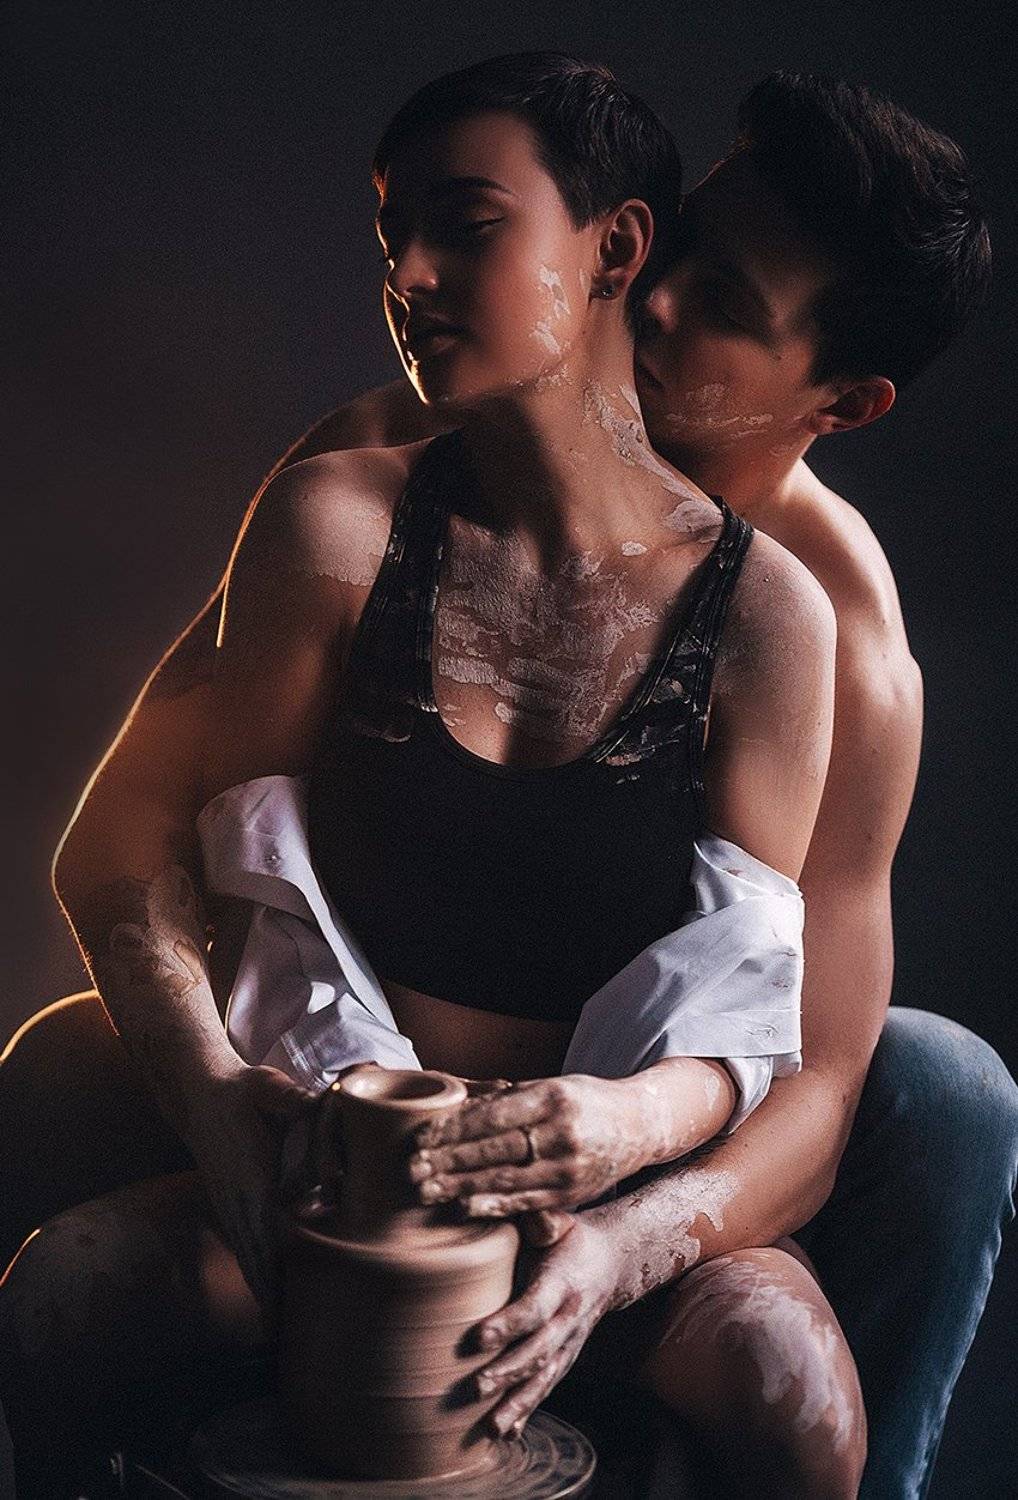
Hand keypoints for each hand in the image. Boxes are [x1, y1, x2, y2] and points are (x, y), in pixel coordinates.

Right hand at [181, 1063, 318, 1325]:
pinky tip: (269, 1300)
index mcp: (250, 1177)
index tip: (286, 1306)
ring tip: (279, 1335)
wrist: (198, 1092)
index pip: (265, 1232)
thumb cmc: (241, 1090)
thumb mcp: (267, 1088)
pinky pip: (244, 1247)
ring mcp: (231, 1204)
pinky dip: (257, 1274)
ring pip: (248, 1257)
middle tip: (285, 1341)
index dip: (276, 1270)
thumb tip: (322, 1101)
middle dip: (272, 1298)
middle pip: (256, 1259)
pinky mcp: (230, 1203)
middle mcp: (238, 1199)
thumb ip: (292, 1099)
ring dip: (263, 1292)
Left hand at [407, 1074, 642, 1215]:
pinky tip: (464, 1207)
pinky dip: (493, 1205)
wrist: (639, 1125)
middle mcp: (563, 1131)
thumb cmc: (584, 1101)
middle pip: (495, 1149)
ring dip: (461, 1187)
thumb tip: (455, 1107)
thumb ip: (508, 1099)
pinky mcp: (573, 1192)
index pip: (493, 1115)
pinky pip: (526, 1201)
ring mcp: (569, 1165)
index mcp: (553, 1096)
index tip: (421, 1138)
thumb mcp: (551, 1086)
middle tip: (410, 1169)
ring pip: (506, 1178)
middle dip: (448, 1161)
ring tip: (426, 1191)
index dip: (454, 1128)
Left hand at [471, 1210, 618, 1435]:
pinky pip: (548, 1387)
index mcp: (562, 1283)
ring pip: (546, 1378)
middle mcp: (569, 1318)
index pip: (535, 1308)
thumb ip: (542, 1222)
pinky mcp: (566, 1357)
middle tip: (476, 1387)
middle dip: (508, 1373)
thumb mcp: (560, 1220)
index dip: (508, 1324)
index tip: (477, 1337)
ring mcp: (571, 1343)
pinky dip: (529, 1410)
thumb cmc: (571, 1238)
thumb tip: (526, 1219)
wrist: (610, 1262)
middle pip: (540, 1351)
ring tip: (491, 1427)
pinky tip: (507, 1432)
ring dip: (518, 1403)